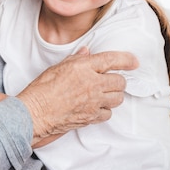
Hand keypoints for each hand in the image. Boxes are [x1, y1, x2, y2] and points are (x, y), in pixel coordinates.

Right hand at [16, 49, 137, 143]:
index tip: (134, 61)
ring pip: (118, 98)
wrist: (36, 113)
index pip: (112, 60)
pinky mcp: (92, 117)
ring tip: (104, 94)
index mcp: (83, 68)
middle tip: (111, 80)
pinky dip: (105, 110)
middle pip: (120, 82)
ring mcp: (94, 102)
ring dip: (114, 95)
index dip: (126, 60)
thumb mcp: (57, 67)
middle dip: (118, 80)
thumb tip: (86, 52)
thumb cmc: (42, 89)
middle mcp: (92, 84)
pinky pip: (108, 113)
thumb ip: (76, 59)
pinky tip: (96, 107)